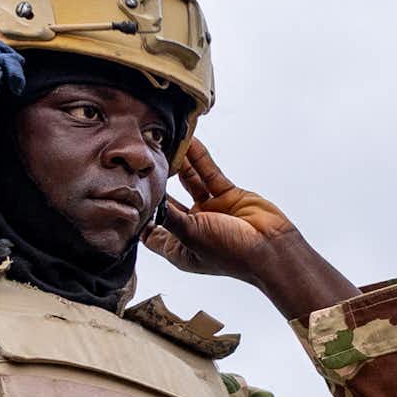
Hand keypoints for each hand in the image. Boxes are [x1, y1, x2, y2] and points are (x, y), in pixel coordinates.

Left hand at [147, 139, 354, 317]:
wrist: (272, 249)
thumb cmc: (231, 253)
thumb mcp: (191, 236)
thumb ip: (168, 216)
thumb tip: (147, 204)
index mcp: (180, 247)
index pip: (151, 231)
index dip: (140, 215)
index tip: (124, 195)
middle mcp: (194, 228)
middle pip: (169, 201)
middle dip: (157, 182)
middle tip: (142, 160)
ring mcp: (211, 211)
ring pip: (190, 183)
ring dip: (180, 165)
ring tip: (165, 144)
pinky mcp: (228, 196)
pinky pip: (210, 174)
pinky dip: (201, 159)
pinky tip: (190, 143)